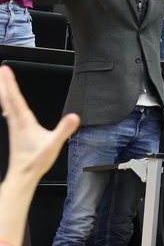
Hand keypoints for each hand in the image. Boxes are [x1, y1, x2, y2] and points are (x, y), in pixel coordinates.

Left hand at [0, 66, 79, 183]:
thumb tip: (74, 117)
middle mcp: (16, 122)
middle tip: (1, 70)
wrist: (23, 175)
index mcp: (24, 122)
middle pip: (7, 98)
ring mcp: (14, 127)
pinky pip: (9, 112)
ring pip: (6, 105)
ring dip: (4, 92)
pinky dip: (7, 103)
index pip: (15, 98)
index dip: (10, 83)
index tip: (5, 70)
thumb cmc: (35, 162)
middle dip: (4, 83)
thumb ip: (63, 131)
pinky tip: (8, 104)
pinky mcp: (15, 132)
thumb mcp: (53, 145)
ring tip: (2, 82)